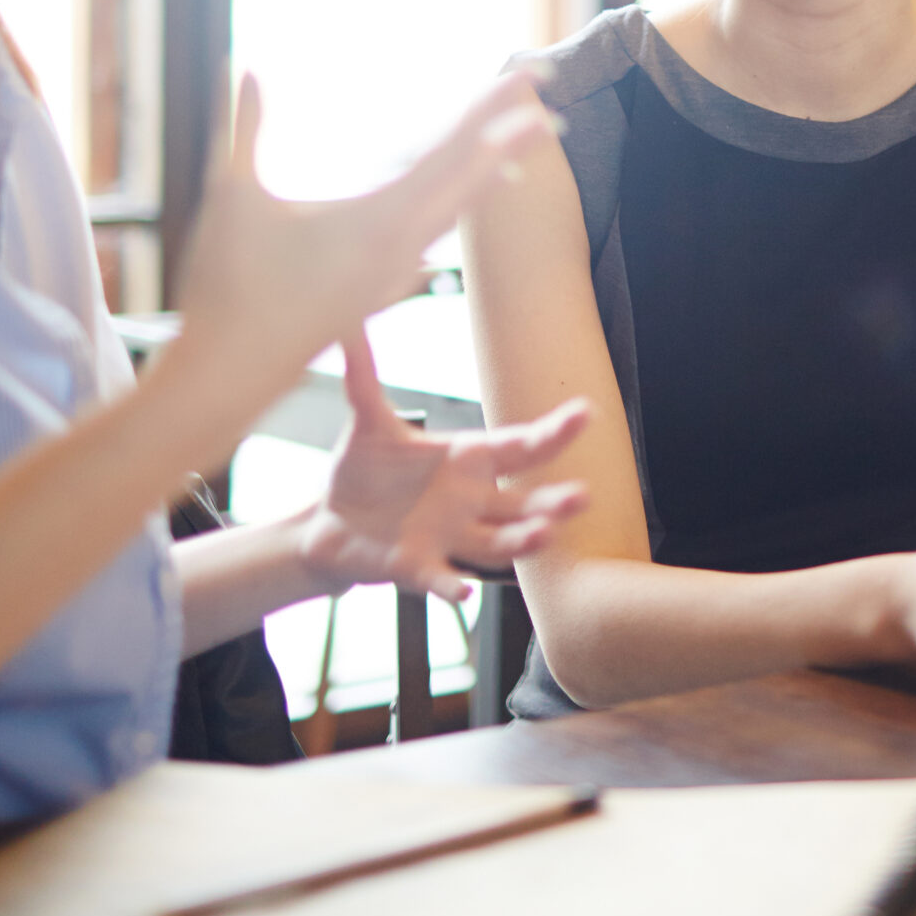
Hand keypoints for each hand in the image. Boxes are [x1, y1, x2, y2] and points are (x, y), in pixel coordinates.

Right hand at [172, 71, 553, 405]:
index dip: (491, 110)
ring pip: (458, 208)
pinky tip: (465, 193)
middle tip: (553, 100)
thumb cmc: (228, 289)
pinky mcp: (381, 287)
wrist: (231, 376)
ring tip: (523, 141)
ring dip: (492, 168)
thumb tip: (242, 64)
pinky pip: (436, 233)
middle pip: (472, 178)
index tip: (529, 79)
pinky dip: (459, 202)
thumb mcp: (233, 196)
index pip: (452, 151)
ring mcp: (395, 271)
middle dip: (513, 136)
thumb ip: (244, 126)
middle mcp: (401, 246)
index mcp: (378, 220)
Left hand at [298, 339, 589, 603]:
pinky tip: (465, 595)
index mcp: (468, 460)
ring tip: (544, 534)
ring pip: (497, 543)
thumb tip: (348, 321)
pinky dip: (453, 588)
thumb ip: (364, 376)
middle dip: (554, 501)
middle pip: (524, 502)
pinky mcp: (418, 567)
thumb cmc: (363, 469)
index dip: (554, 432)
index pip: (520, 446)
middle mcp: (470, 501)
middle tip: (583, 495)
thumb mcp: (367, 420)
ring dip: (521, 541)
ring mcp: (449, 537)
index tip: (586, 412)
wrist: (330, 521)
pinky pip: (443, 579)